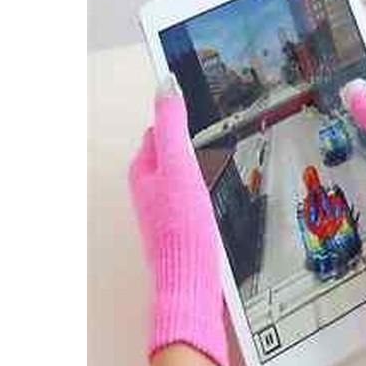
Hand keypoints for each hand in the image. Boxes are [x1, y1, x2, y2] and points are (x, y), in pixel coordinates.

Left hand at [128, 80, 227, 365]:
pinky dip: (205, 187)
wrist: (191, 282)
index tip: (199, 97)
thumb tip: (166, 84)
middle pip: (169, 153)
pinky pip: (192, 197)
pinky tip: (221, 191)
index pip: (158, 130)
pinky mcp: (182, 229)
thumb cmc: (182, 226)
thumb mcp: (178, 166)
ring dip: (199, 163)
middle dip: (188, 138)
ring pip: (182, 176)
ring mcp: (165, 212)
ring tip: (223, 152)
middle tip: (216, 123)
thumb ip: (172, 126)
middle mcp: (149, 191)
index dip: (176, 113)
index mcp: (143, 172)